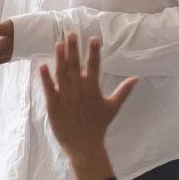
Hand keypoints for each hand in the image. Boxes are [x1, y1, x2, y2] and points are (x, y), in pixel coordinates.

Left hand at [37, 33, 136, 157]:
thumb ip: (123, 91)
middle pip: (75, 65)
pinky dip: (45, 77)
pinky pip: (48, 88)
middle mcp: (79, 90)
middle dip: (73, 49)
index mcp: (93, 89)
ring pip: (61, 73)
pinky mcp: (53, 104)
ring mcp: (65, 97)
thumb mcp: (113, 107)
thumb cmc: (99, 126)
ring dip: (59, 58)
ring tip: (58, 43)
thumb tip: (136, 78)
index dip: (93, 51)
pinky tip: (42, 65)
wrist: (84, 146)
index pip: (94, 66)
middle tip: (71, 33)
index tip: (93, 38)